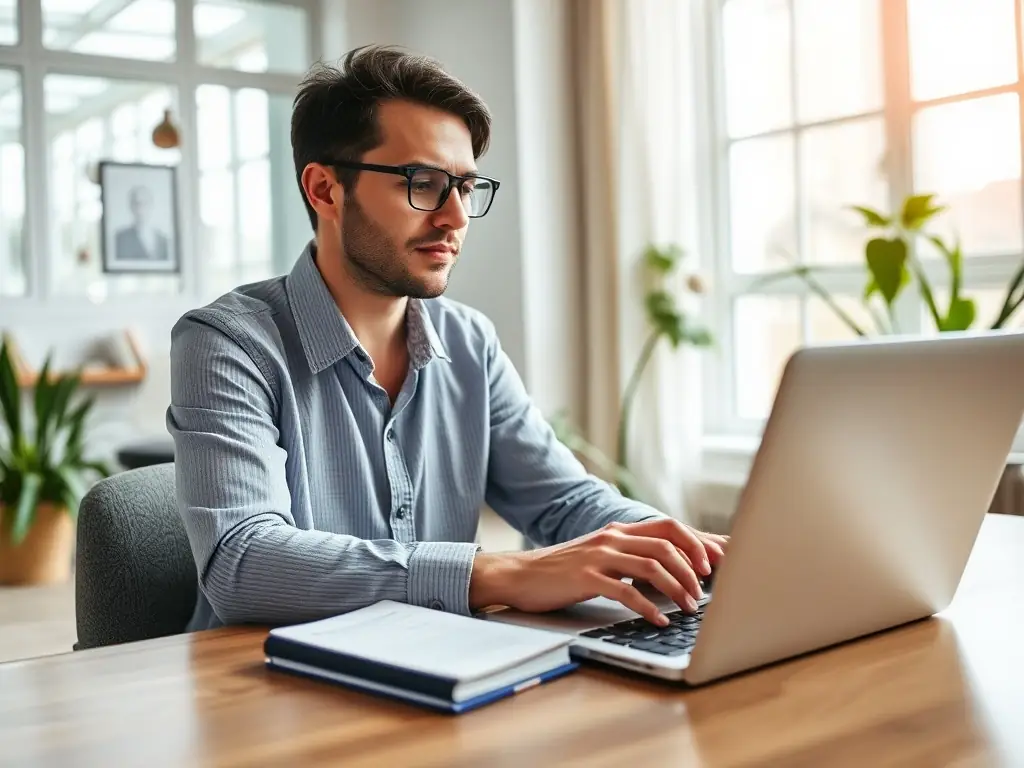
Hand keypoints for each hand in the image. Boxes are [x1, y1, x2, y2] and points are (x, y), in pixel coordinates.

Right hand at [469, 518, 729, 626]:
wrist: (519, 574)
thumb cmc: (561, 570)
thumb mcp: (599, 554)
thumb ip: (628, 555)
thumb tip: (667, 570)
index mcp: (618, 531)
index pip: (669, 527)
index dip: (697, 542)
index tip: (715, 563)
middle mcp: (612, 538)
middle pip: (666, 545)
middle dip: (693, 568)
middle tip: (704, 591)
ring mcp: (599, 556)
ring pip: (651, 566)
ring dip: (676, 588)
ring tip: (688, 608)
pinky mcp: (586, 578)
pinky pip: (626, 592)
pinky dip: (648, 608)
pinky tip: (658, 620)